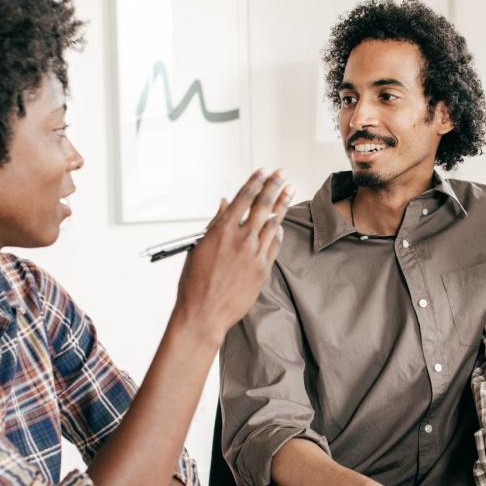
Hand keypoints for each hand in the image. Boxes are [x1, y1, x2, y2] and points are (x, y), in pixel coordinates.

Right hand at [175, 169, 293, 341]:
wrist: (203, 313)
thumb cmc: (194, 283)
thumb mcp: (199, 247)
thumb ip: (216, 224)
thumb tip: (226, 204)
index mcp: (222, 230)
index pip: (244, 198)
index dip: (256, 181)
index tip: (264, 171)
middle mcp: (241, 239)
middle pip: (263, 205)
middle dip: (274, 185)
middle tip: (283, 173)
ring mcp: (254, 255)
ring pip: (273, 223)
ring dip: (283, 204)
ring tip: (290, 190)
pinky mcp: (263, 270)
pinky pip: (274, 245)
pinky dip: (277, 232)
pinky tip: (280, 225)